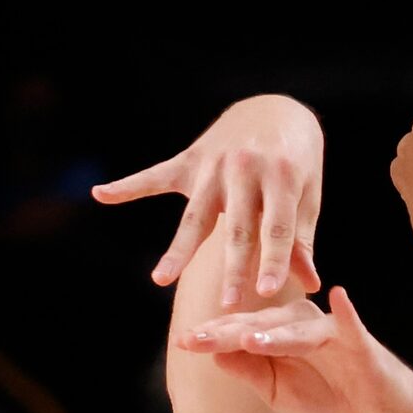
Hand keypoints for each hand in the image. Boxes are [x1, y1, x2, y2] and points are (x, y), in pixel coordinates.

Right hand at [93, 96, 323, 304]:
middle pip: (237, 228)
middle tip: (228, 304)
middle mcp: (245, 169)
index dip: (274, 261)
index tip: (268, 292)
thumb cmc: (296, 161)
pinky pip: (155, 176)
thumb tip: (310, 284)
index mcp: (282, 176)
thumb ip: (300, 238)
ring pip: (194, 215)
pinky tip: (102, 193)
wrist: (275, 109)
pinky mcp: (190, 160)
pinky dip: (127, 185)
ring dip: (179, 250)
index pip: (276, 228)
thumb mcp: (306, 194)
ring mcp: (214, 164)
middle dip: (233, 268)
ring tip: (160, 279)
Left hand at [177, 287, 412, 412]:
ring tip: (249, 340)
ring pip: (298, 328)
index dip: (213, 336)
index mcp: (279, 334)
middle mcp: (301, 324)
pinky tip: (339, 295)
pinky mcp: (360, 341)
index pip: (242, 331)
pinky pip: (351, 323)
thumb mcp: (279, 392)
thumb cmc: (329, 396)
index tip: (181, 342)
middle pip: (262, 324)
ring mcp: (331, 330)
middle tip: (198, 337)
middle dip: (229, 331)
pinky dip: (346, 310)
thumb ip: (250, 371)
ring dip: (275, 333)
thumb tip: (214, 353)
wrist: (380, 411)